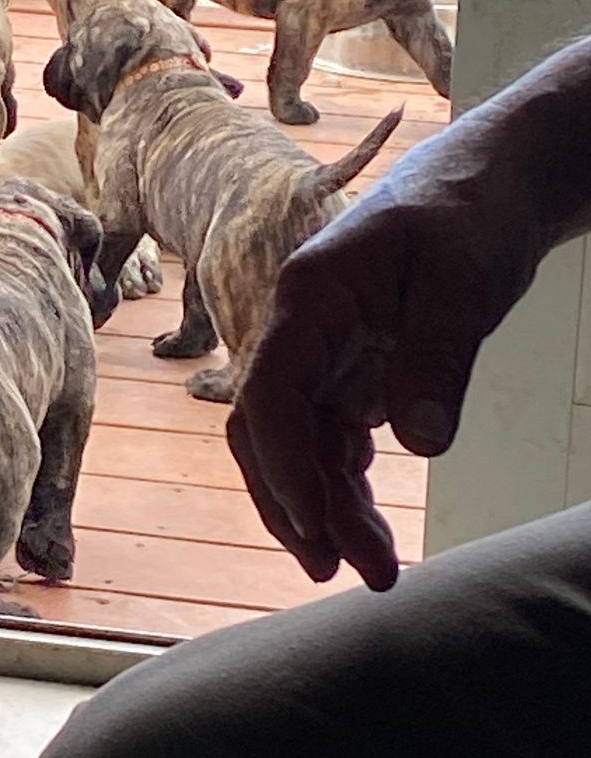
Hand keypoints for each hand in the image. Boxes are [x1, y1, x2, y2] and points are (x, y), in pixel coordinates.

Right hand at [226, 151, 542, 589]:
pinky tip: (371, 532)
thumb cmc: (468, 211)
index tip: (317, 525)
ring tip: (376, 572)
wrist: (489, 184)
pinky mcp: (354, 377)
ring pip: (301, 449)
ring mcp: (325, 358)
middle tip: (342, 572)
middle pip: (270, 433)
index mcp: (308, 298)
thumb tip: (419, 442)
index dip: (282, 463)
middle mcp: (302, 333)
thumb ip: (437, 355)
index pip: (269, 392)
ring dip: (329, 511)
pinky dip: (349, 491)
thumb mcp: (463, 277)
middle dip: (298, 506)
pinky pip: (334, 445)